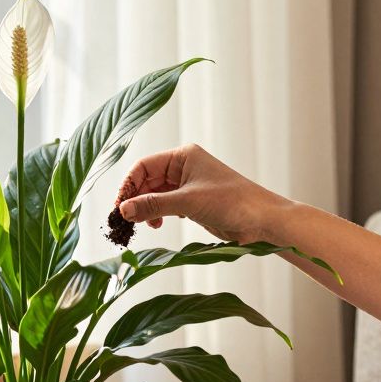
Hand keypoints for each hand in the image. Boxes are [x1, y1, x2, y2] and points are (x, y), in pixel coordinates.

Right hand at [117, 143, 291, 243]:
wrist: (262, 220)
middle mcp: (183, 167)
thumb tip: (123, 210)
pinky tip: (156, 225)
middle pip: (146, 180)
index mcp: (183, 156)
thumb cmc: (232, 202)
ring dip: (145, 209)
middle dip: (135, 199)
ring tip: (143, 225)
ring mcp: (187, 185)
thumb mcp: (188, 203)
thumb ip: (154, 205)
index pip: (143, 166)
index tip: (118, 207)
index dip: (128, 186)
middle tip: (125, 221)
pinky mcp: (192, 202)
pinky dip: (156, 215)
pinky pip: (165, 205)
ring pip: (154, 194)